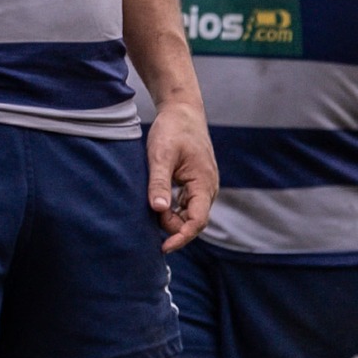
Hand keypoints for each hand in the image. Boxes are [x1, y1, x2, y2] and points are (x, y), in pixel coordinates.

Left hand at [145, 98, 217, 252]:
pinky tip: (157, 204)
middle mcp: (208, 187)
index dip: (181, 236)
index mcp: (204, 183)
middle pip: (193, 221)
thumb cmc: (172, 130)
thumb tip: (158, 210)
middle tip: (148, 220)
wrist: (182, 111)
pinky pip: (186, 204)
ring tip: (150, 211)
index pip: (197, 221)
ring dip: (172, 218)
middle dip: (173, 227)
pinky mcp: (195, 183)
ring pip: (189, 213)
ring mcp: (203, 186)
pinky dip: (173, 209)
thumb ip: (159, 183)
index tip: (163, 247)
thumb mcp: (160, 155)